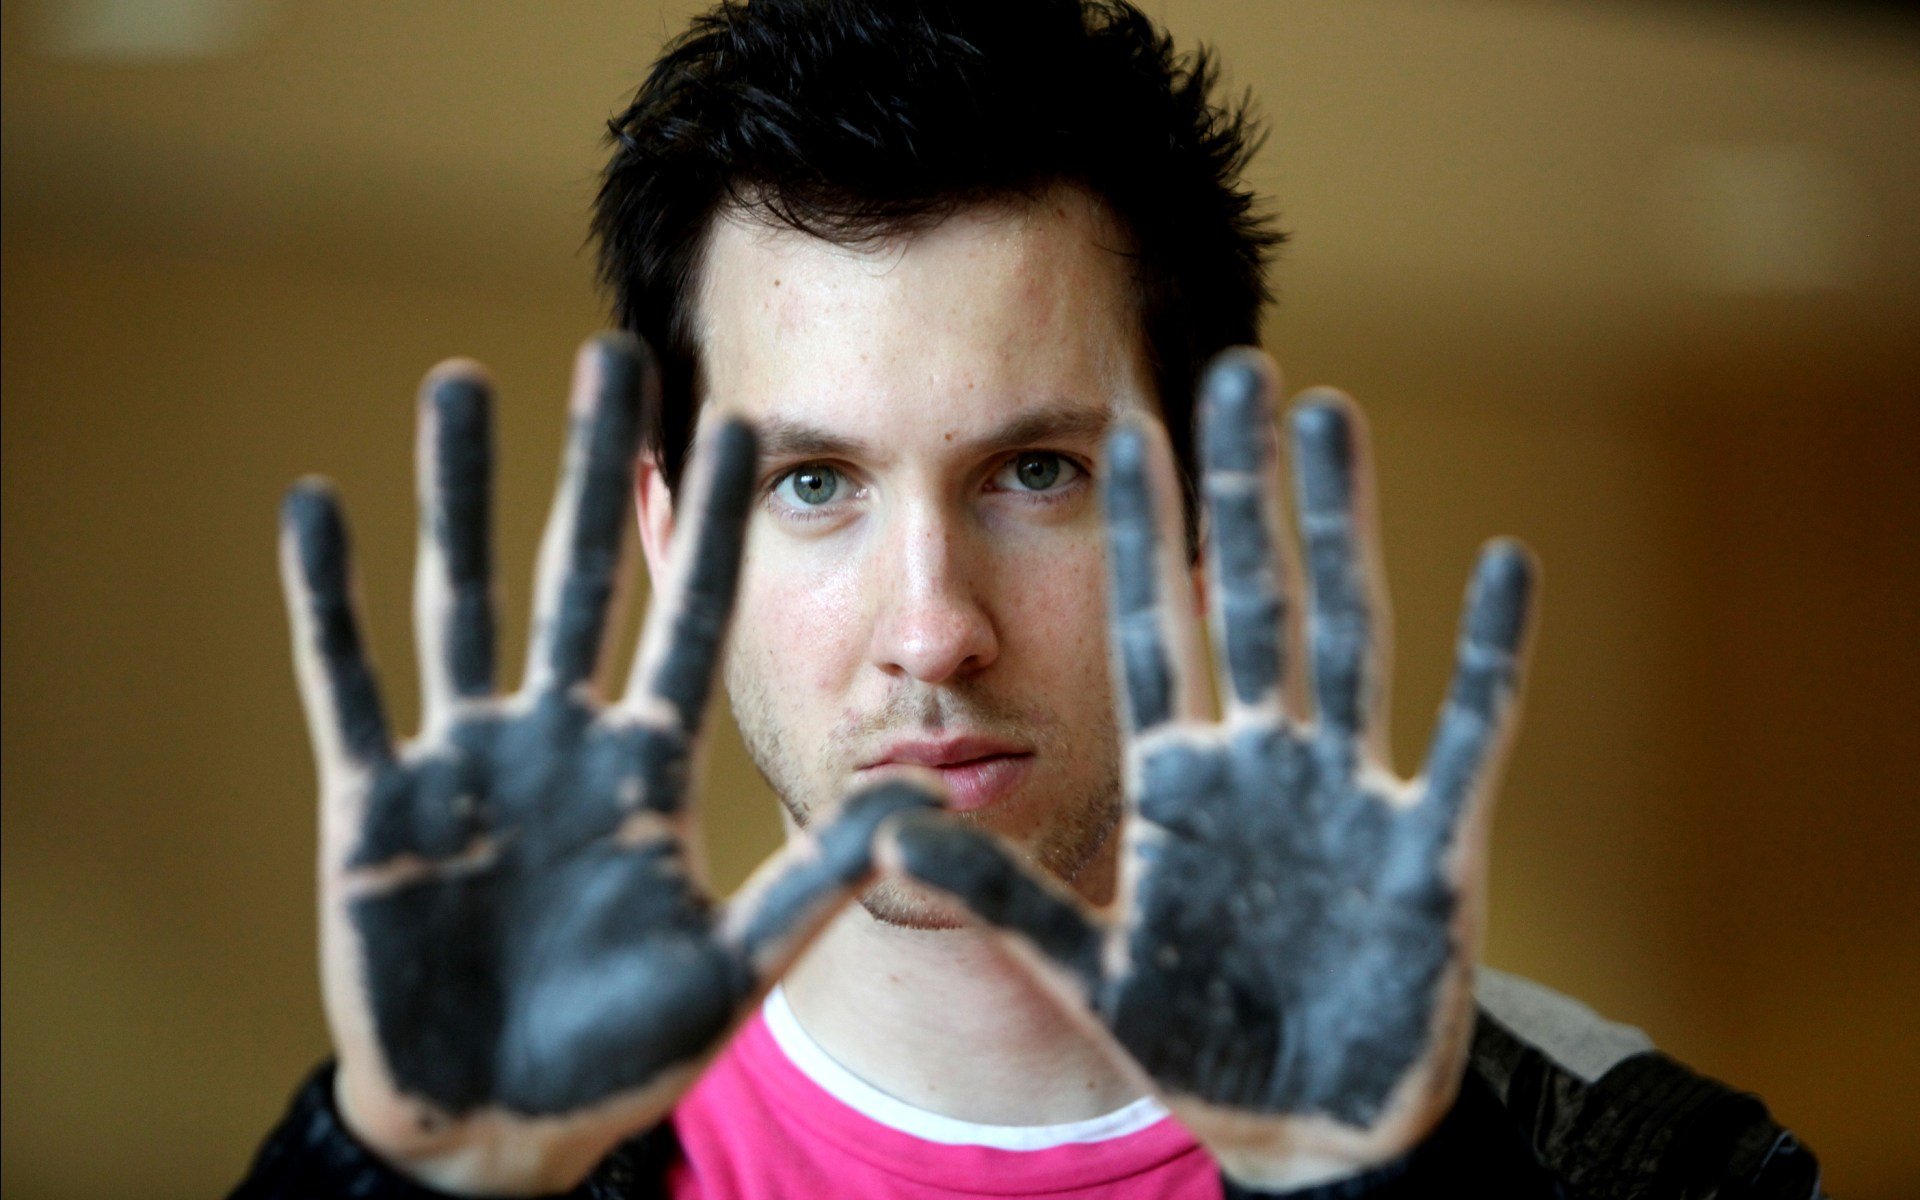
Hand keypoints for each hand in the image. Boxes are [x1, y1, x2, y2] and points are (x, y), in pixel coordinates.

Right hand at [279, 334, 933, 1194]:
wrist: (501, 1127)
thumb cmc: (622, 1055)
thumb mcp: (733, 967)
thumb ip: (815, 883)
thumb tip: (921, 805)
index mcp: (648, 771)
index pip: (690, 619)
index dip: (715, 527)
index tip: (742, 425)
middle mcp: (561, 742)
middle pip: (581, 576)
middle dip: (597, 468)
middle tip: (612, 354)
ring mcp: (467, 764)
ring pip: (462, 600)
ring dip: (458, 494)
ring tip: (461, 383)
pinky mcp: (374, 805)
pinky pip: (347, 685)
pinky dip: (326, 602)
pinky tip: (316, 504)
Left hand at [888, 350, 1533, 1189]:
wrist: (1301, 1129)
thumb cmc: (1192, 1047)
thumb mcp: (1082, 971)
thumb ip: (998, 894)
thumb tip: (883, 827)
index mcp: (1174, 781)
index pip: (1151, 629)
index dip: (1141, 532)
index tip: (1125, 427)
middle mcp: (1259, 762)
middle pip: (1251, 596)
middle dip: (1242, 486)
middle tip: (1240, 367)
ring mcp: (1347, 793)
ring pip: (1350, 630)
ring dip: (1345, 525)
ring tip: (1333, 415)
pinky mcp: (1433, 845)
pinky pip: (1468, 732)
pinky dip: (1491, 655)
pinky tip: (1503, 565)